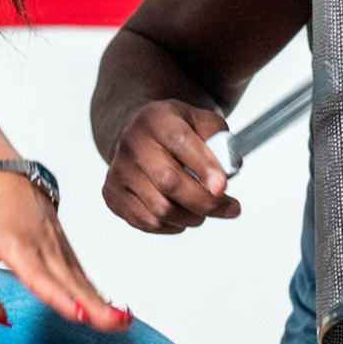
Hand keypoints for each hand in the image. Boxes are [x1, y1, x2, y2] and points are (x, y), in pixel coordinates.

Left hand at [0, 175, 132, 329]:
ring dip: (103, 303)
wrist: (4, 178)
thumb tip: (1, 318)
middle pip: (72, 282)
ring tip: (122, 322)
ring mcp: (59, 248)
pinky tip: (113, 314)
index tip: (80, 313)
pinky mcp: (66, 251)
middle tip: (117, 323)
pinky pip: (82, 278)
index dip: (61, 297)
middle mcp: (44, 247)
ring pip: (82, 281)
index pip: (41, 277)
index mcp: (17, 246)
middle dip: (95, 305)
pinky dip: (98, 295)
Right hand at [102, 100, 238, 234]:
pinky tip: (180, 211)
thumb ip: (221, 141)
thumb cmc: (177, 132)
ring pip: (161, 210)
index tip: (224, 187)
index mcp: (156, 118)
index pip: (180, 141)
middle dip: (205, 202)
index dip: (204, 166)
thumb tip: (230, 169)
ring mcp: (118, 170)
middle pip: (168, 182)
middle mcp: (132, 142)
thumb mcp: (202, 122)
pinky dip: (173, 225)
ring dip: (192, 216)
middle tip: (230, 207)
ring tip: (203, 207)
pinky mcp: (112, 194)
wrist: (139, 135)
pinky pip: (149, 223)